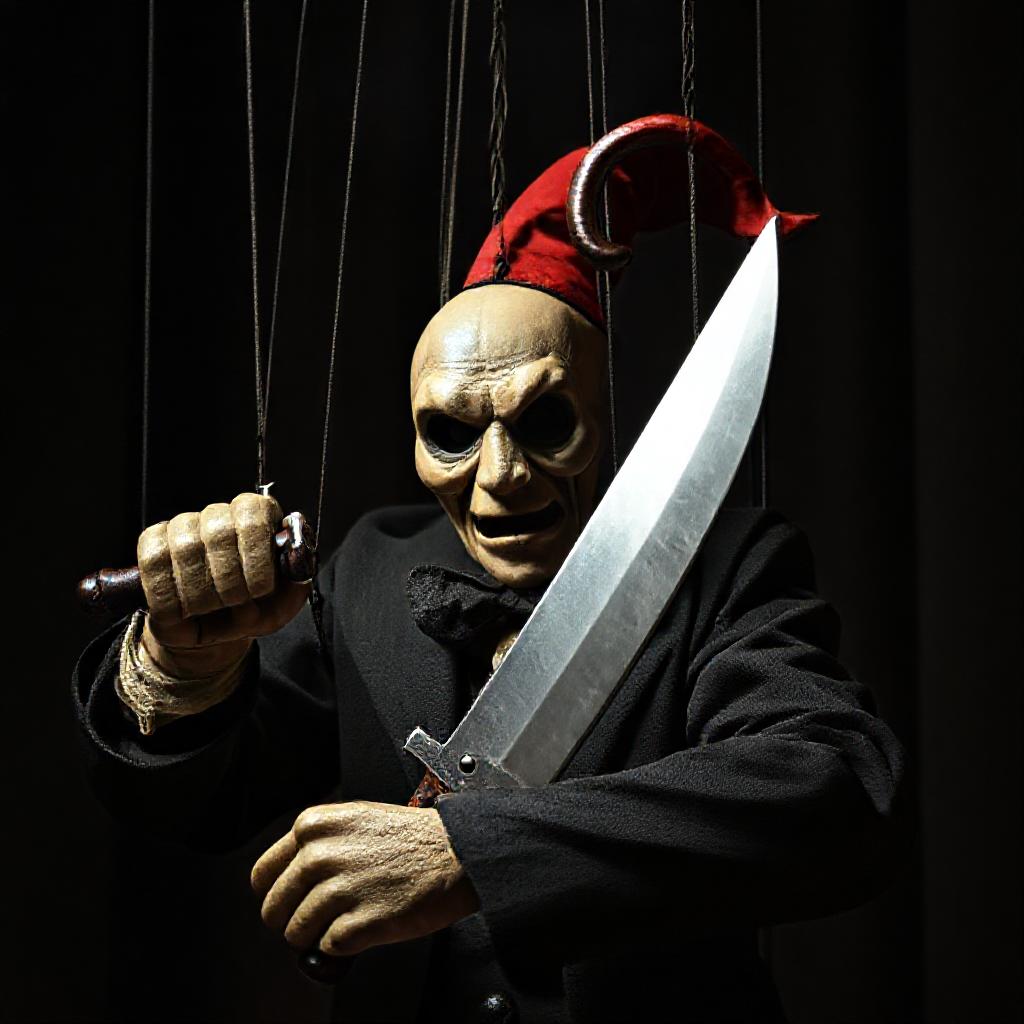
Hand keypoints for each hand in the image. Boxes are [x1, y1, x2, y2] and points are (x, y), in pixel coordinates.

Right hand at [137, 493, 309, 676]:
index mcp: (256, 520)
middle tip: (235, 602)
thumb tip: (294, 560)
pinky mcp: (151, 546)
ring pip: (184, 548)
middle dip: (230, 579)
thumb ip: (296, 581)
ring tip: (210, 609)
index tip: (261, 587)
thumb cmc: (250, 611)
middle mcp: (218, 516)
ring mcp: (181, 529)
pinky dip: (169, 597)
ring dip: (201, 592)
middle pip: (218, 530)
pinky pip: (152, 563)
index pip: (253, 511)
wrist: (211, 636)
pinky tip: (183, 610)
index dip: (256, 551)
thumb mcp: (282, 605)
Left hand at [251, 801, 478, 956]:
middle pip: (274, 910)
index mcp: (315, 826)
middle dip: (293, 921)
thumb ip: (317, 844)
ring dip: (319, 935)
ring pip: (298, 934)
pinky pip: (329, 949)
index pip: (262, 875)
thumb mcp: (355, 819)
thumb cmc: (411, 838)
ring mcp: (339, 890)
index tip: (287, 902)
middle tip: (317, 918)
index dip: (274, 894)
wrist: (456, 853)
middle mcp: (320, 855)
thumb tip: (289, 879)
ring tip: (348, 919)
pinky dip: (344, 946)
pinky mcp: (359, 923)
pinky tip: (365, 925)